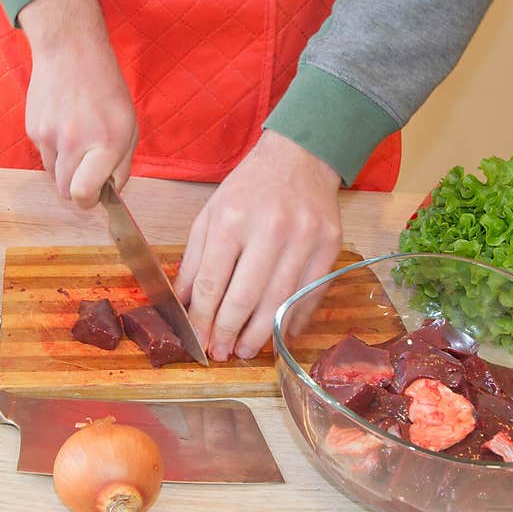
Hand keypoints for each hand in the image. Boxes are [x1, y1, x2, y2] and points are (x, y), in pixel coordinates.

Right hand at [18, 0, 137, 207]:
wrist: (70, 50)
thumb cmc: (105, 88)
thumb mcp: (130, 126)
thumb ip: (122, 165)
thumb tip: (109, 193)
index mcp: (106, 144)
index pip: (83, 195)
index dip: (88, 201)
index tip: (93, 195)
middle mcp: (75, 142)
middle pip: (65, 191)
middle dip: (76, 187)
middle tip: (87, 169)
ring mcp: (49, 136)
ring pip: (52, 174)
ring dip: (64, 166)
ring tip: (76, 138)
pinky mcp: (32, 129)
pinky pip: (43, 154)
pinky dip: (53, 148)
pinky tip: (63, 123)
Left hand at [172, 130, 342, 360]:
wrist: (300, 158)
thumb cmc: (248, 189)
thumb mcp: (210, 215)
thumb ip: (194, 261)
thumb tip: (183, 303)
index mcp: (231, 220)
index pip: (212, 283)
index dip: (202, 318)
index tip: (198, 340)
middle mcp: (269, 230)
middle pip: (245, 298)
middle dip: (229, 332)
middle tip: (221, 353)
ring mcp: (304, 239)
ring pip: (278, 302)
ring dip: (260, 335)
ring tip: (245, 350)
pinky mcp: (329, 247)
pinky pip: (309, 295)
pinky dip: (293, 320)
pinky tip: (278, 334)